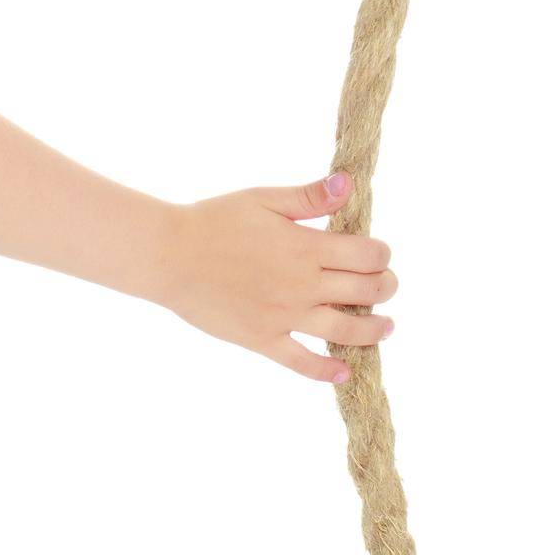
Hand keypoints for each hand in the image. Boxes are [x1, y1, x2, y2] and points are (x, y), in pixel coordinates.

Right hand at [153, 171, 396, 384]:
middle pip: (366, 291)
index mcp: (304, 246)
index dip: (381, 252)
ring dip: (374, 329)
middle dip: (385, 286)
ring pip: (347, 330)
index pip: (367, 254)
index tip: (377, 251)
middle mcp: (302, 285)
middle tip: (385, 283)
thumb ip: (307, 196)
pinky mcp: (263, 340)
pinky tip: (344, 370)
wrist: (168, 254)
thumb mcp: (261, 198)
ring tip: (385, 326)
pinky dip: (328, 371)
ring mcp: (284, 316)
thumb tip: (348, 184)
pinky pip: (303, 363)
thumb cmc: (213, 219)